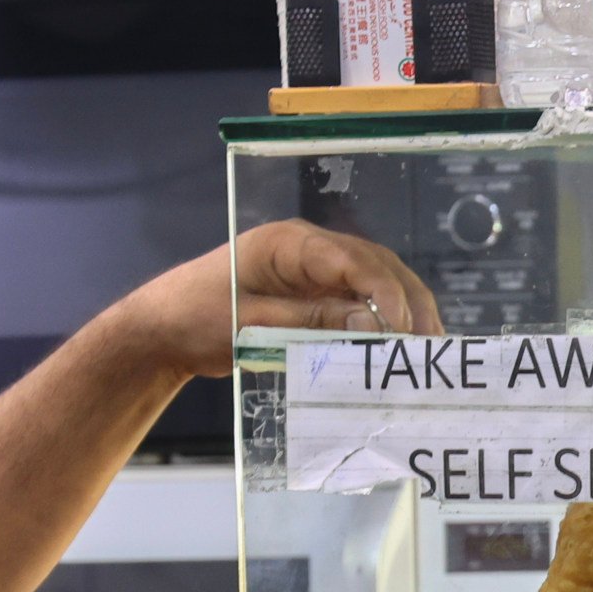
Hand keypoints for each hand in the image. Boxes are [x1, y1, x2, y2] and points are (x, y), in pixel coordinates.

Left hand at [101, 221, 440, 381]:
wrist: (163, 328)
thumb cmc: (196, 320)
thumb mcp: (252, 325)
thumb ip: (312, 321)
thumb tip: (373, 322)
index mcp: (288, 243)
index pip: (351, 259)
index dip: (385, 293)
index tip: (403, 330)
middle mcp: (308, 247)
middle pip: (375, 264)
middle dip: (407, 302)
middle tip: (429, 346)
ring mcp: (314, 267)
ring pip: (377, 279)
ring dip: (405, 310)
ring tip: (426, 349)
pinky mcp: (316, 289)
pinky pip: (361, 296)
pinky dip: (385, 318)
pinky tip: (401, 344)